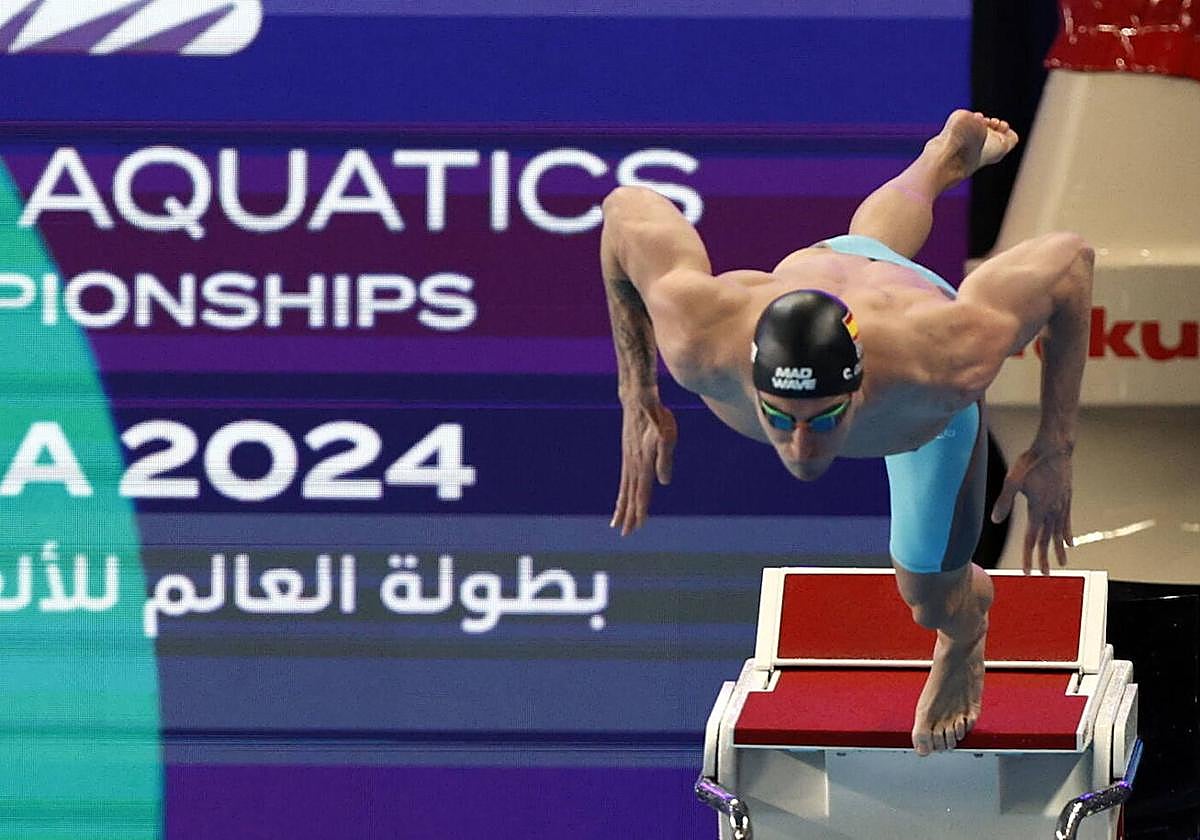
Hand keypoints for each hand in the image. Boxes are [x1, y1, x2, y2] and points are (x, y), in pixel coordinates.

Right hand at [611, 397, 676, 535]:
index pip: (642, 493)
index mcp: (643, 464)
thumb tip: (664, 482)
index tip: (636, 528)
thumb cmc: (657, 416)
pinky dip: (621, 492)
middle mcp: (633, 465)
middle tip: (624, 533)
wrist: (638, 399)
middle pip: (630, 495)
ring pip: (625, 489)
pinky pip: (624, 479)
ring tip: (616, 522)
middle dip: (628, 516)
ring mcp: (628, 460)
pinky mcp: (628, 454)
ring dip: (621, 507)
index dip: (640, 511)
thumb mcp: (667, 435)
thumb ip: (665, 459)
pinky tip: (622, 497)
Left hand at [990, 445, 1073, 573]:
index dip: (1028, 556)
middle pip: (1046, 539)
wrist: (1055, 448)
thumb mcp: (1012, 480)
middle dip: (1044, 558)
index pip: (1031, 538)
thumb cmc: (1031, 462)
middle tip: (1045, 575)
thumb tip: (995, 521)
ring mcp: (1061, 505)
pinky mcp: (1066, 498)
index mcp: (1037, 509)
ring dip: (1058, 550)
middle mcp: (1051, 510)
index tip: (1027, 571)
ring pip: (1059, 533)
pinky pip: (1067, 521)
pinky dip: (1067, 534)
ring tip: (1062, 564)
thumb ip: (1004, 502)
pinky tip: (1069, 543)